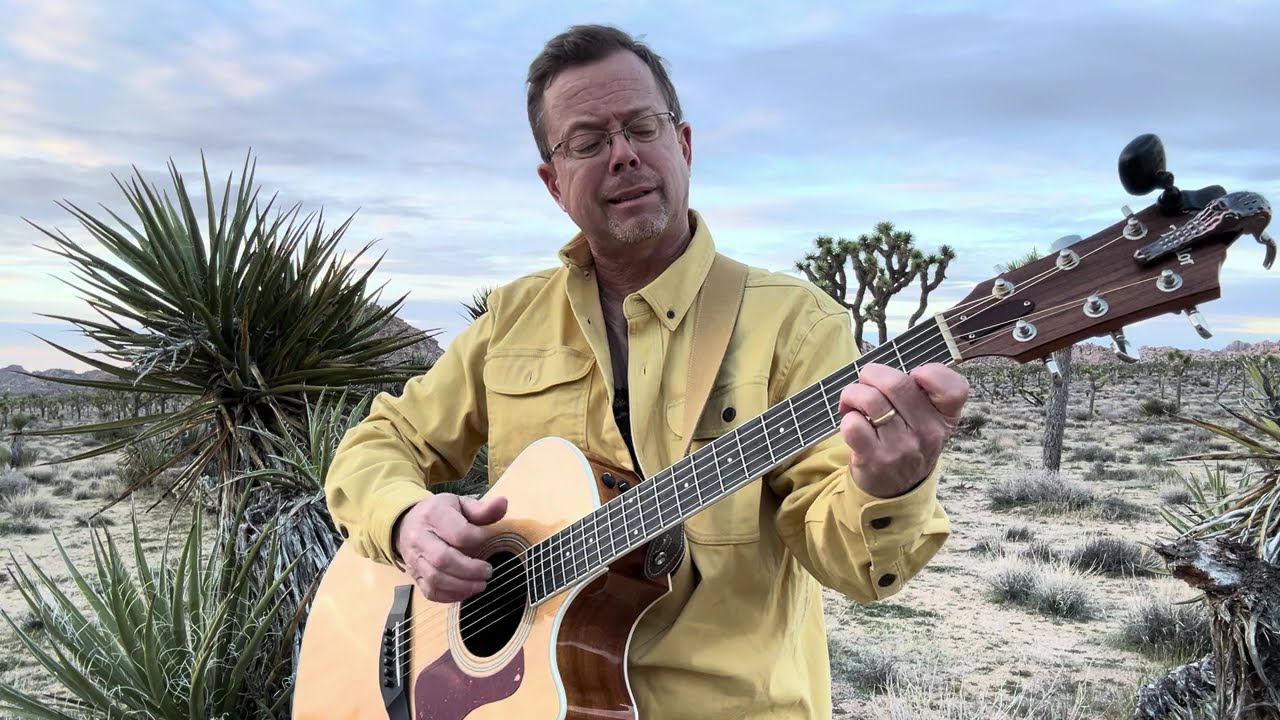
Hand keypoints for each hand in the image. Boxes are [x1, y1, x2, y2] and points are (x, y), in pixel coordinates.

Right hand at [393, 493, 507, 602]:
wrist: (406, 524)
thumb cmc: (440, 514)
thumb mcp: (460, 504)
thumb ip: (482, 508)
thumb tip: (503, 503)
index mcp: (434, 515)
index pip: (458, 532)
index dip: (477, 539)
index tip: (488, 540)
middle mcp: (420, 538)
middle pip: (443, 559)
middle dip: (470, 570)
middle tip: (488, 571)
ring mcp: (414, 560)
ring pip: (435, 579)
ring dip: (462, 586)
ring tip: (481, 584)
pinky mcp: (415, 577)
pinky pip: (431, 592)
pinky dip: (451, 596)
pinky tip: (467, 591)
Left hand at [837, 362, 968, 497]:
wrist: (896, 487)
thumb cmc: (908, 438)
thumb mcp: (929, 417)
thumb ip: (920, 390)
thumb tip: (883, 369)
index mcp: (945, 416)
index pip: (954, 388)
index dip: (932, 373)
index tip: (916, 375)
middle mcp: (928, 432)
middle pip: (897, 383)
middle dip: (872, 374)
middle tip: (867, 382)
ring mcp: (902, 447)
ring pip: (870, 399)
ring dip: (853, 393)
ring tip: (853, 401)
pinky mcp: (875, 458)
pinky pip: (853, 424)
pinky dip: (847, 416)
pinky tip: (852, 422)